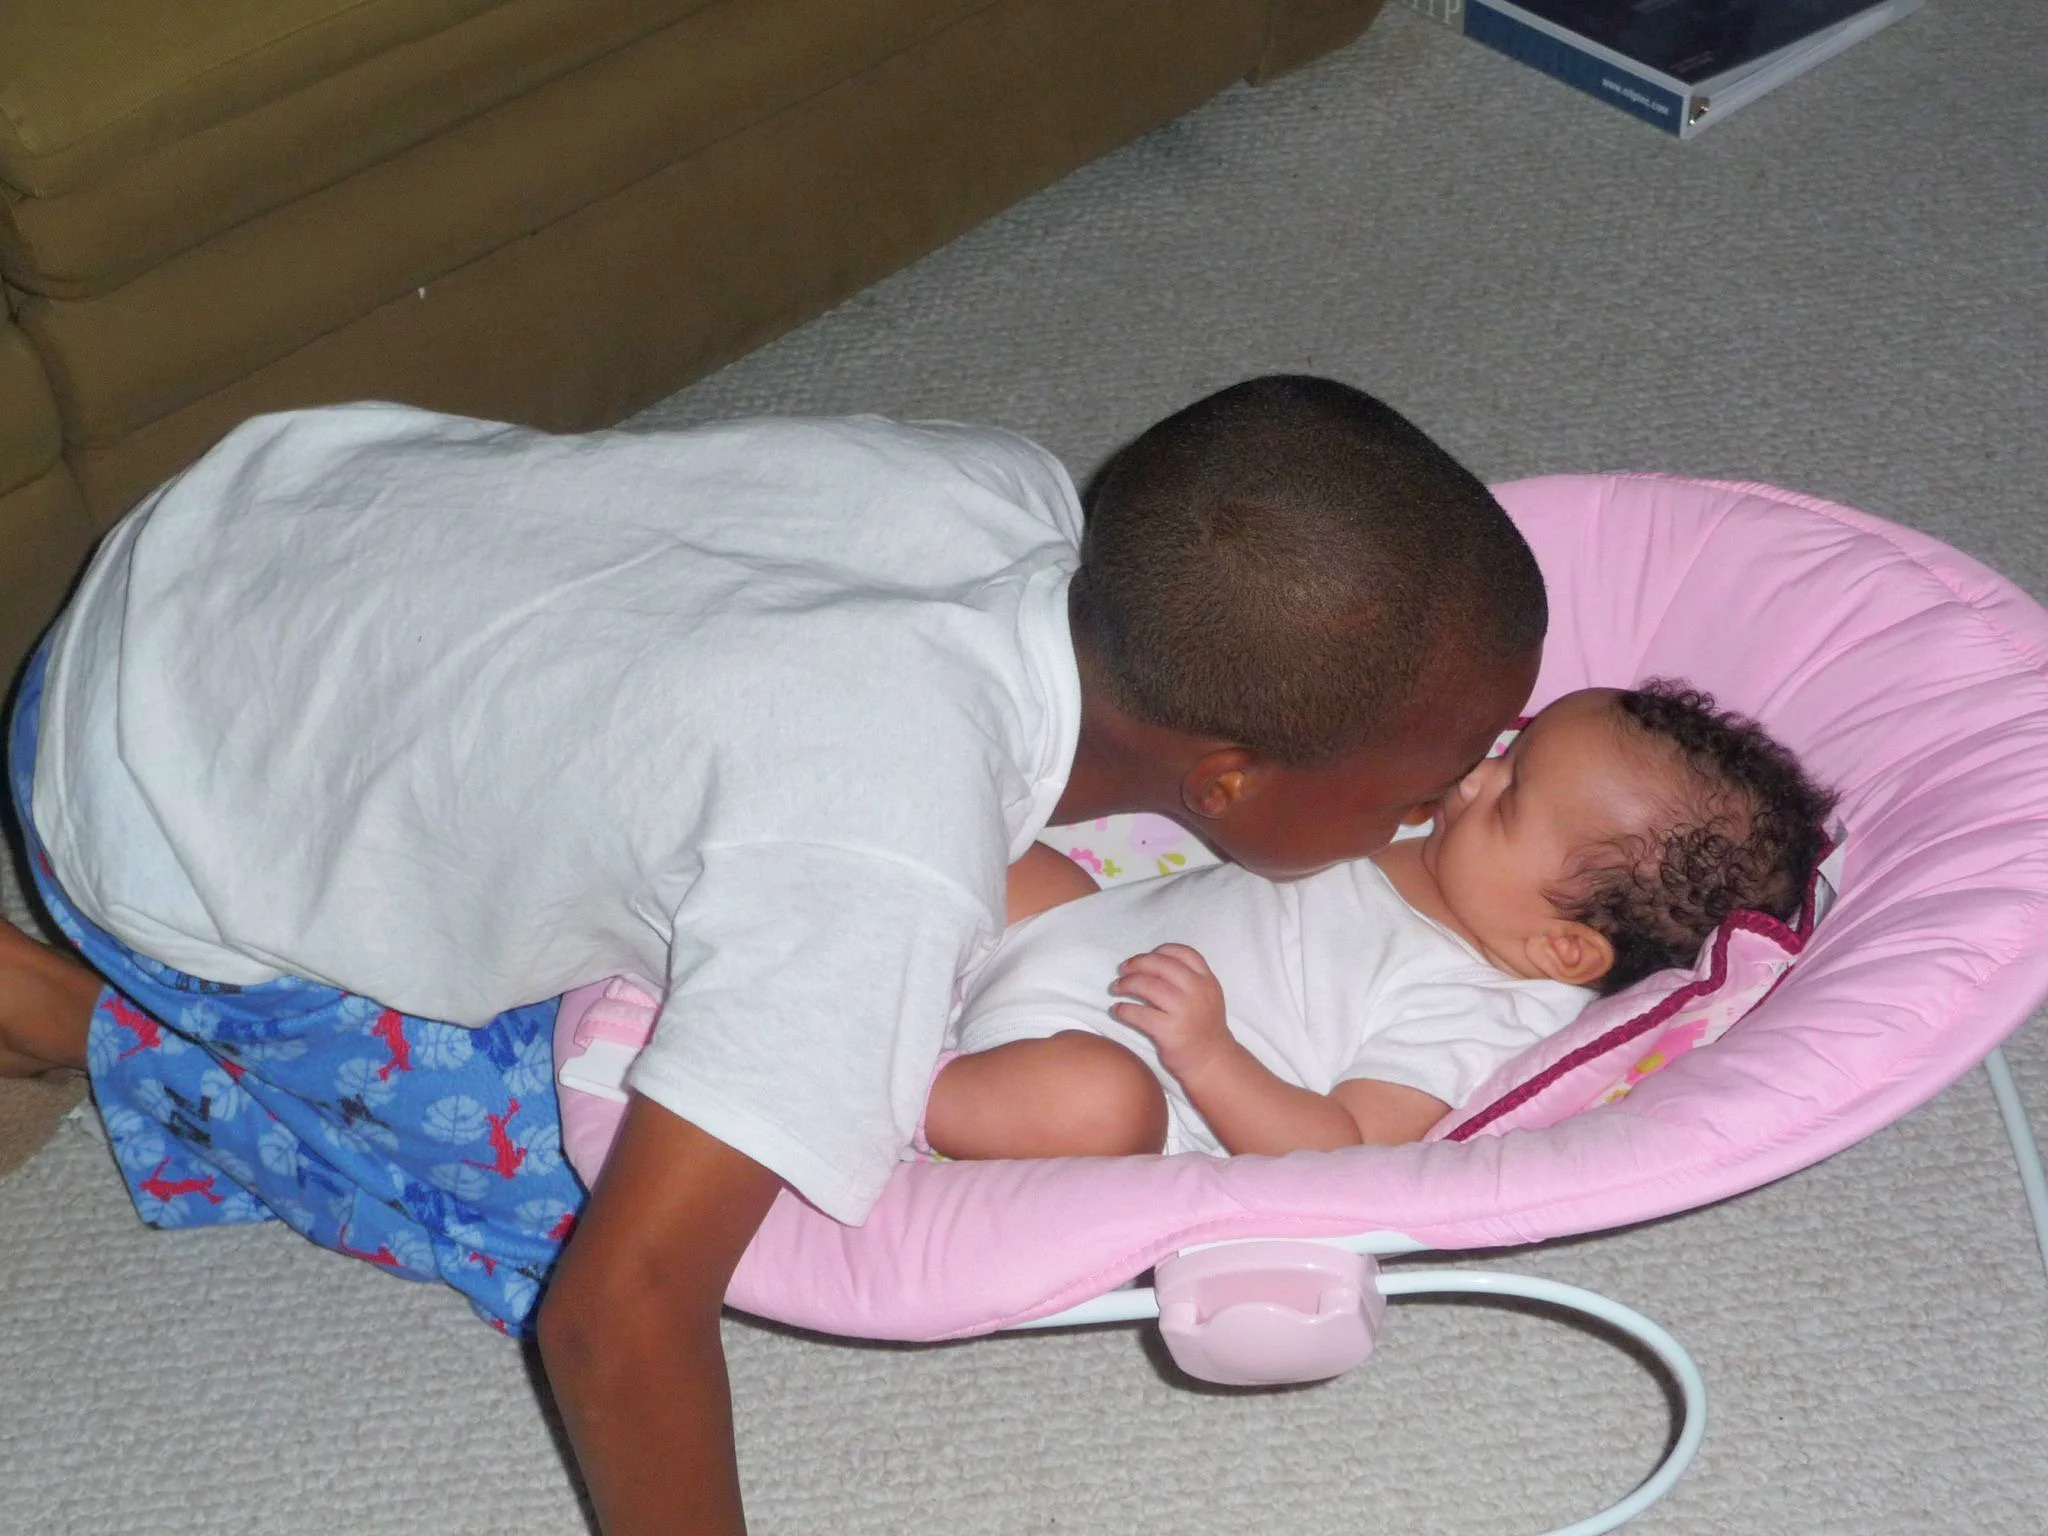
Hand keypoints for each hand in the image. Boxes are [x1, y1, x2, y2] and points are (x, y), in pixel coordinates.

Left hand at [1109, 943, 1230, 1081]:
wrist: (1211, 1061)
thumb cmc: (1202, 1027)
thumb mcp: (1207, 997)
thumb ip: (1188, 979)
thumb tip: (1149, 963)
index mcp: (1207, 981)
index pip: (1184, 953)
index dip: (1161, 951)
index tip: (1145, 957)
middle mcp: (1198, 993)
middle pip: (1162, 965)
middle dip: (1138, 964)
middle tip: (1123, 970)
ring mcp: (1184, 1012)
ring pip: (1149, 986)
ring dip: (1127, 984)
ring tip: (1117, 987)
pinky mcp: (1170, 1032)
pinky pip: (1140, 1013)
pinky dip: (1124, 1009)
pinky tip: (1118, 1010)